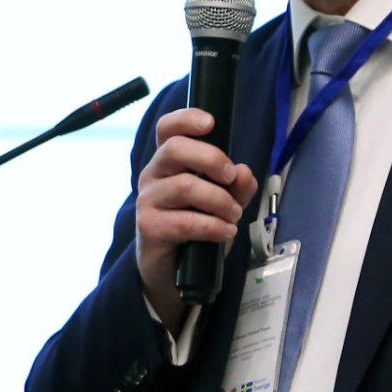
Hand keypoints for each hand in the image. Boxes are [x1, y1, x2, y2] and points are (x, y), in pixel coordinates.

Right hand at [135, 108, 258, 334]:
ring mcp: (148, 201)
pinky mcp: (149, 227)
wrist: (172, 273)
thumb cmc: (196, 228)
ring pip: (186, 186)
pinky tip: (226, 233)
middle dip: (212, 159)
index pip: (167, 129)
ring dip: (219, 201)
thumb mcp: (224, 203)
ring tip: (233, 216)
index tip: (210, 122)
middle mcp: (153, 175)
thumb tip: (244, 172)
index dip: (186, 119)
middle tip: (231, 177)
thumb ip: (237, 186)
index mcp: (168, 161)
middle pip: (176, 149)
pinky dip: (214, 227)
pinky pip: (186, 221)